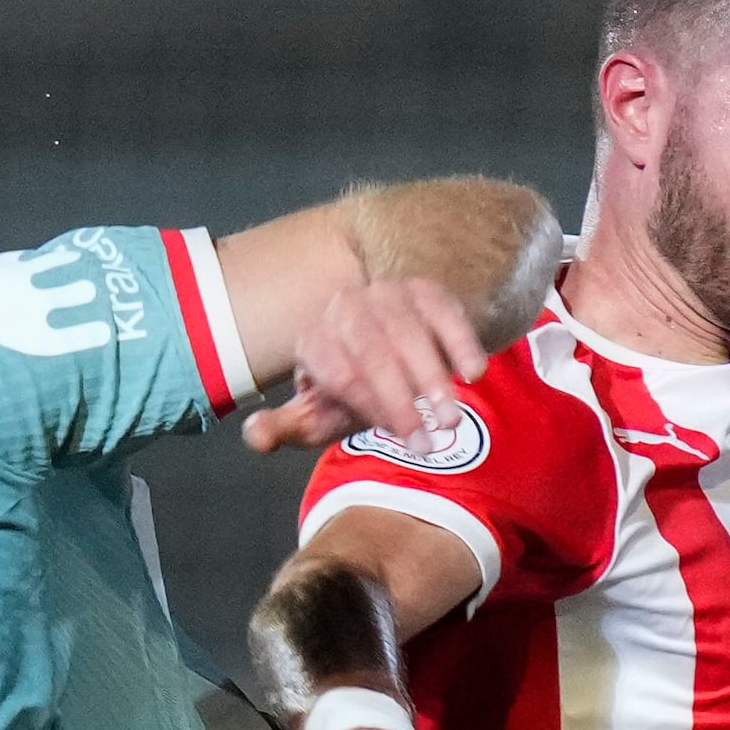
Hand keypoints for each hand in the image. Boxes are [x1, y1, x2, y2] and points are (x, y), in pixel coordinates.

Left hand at [243, 274, 490, 457]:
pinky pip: (444, 310)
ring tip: (453, 417)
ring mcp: (385, 293)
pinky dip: (460, 339)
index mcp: (314, 341)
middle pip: (375, 352)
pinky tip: (474, 373)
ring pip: (409, 330)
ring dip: (434, 376)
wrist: (383, 353)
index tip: (405, 440)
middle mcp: (344, 308)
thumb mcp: (316, 416)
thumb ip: (285, 428)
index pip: (342, 373)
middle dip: (405, 398)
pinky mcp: (422, 289)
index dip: (375, 406)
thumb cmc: (350, 393)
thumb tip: (255, 436)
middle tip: (434, 439)